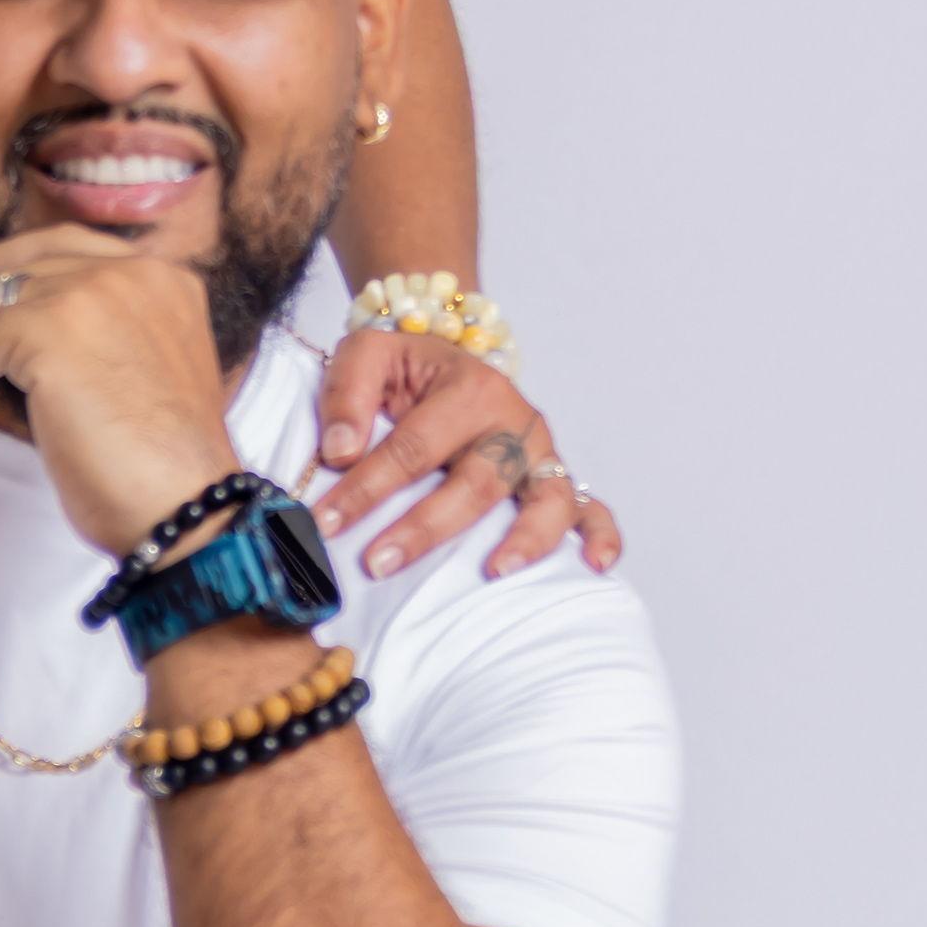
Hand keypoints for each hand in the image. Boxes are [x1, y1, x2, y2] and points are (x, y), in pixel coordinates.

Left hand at [0, 223, 245, 559]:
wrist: (184, 508)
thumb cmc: (163, 474)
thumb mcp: (141, 381)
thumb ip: (103, 343)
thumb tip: (28, 347)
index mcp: (164, 282)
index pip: (71, 249)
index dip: (13, 264)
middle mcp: (133, 274)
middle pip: (23, 270)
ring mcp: (91, 293)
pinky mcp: (49, 329)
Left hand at [310, 329, 622, 580]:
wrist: (449, 360)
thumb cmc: (408, 369)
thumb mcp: (368, 356)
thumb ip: (347, 394)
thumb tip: (340, 450)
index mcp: (468, 387)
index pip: (411, 447)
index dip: (364, 488)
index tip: (325, 523)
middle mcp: (513, 421)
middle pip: (475, 481)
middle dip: (425, 527)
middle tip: (379, 562)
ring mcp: (540, 453)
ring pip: (544, 498)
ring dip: (524, 538)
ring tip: (494, 571)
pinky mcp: (555, 477)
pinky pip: (591, 507)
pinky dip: (600, 536)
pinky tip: (594, 566)